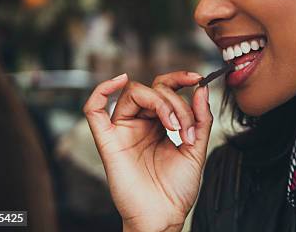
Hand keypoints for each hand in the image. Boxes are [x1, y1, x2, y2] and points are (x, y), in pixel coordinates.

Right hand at [83, 71, 212, 231]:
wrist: (165, 216)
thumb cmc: (177, 189)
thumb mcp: (197, 148)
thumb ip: (201, 118)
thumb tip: (202, 88)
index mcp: (159, 123)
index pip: (165, 89)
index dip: (180, 79)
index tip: (198, 79)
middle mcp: (140, 123)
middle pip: (153, 90)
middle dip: (176, 102)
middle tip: (187, 128)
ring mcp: (122, 130)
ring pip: (134, 93)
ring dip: (160, 102)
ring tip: (174, 128)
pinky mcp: (107, 141)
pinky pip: (93, 110)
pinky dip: (101, 90)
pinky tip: (119, 81)